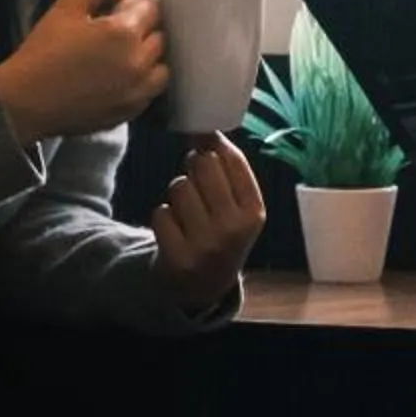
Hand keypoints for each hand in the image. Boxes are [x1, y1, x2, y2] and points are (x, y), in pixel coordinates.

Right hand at [0, 0, 166, 144]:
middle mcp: (138, 63)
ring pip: (162, 66)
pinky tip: (120, 77)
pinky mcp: (130, 112)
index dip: (137, 3)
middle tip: (118, 30)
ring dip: (149, 57)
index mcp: (123, 33)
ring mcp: (136, 91)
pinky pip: (150, 92)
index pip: (152, 8)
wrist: (26, 101)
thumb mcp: (66, 5)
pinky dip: (143, 82)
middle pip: (160, 36)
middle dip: (144, 28)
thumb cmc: (43, 52)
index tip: (121, 7)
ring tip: (125, 55)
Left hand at [152, 133, 265, 314]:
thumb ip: (228, 168)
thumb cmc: (220, 231)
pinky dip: (163, 217)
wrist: (202, 286)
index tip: (208, 156)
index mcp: (255, 212)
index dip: (212, 148)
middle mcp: (235, 229)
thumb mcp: (237, 204)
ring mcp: (206, 245)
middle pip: (202, 165)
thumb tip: (207, 130)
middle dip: (194, 169)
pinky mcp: (177, 257)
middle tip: (197, 187)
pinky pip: (160, 211)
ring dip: (177, 195)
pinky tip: (175, 230)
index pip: (230, 157)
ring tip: (187, 212)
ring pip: (179, 187)